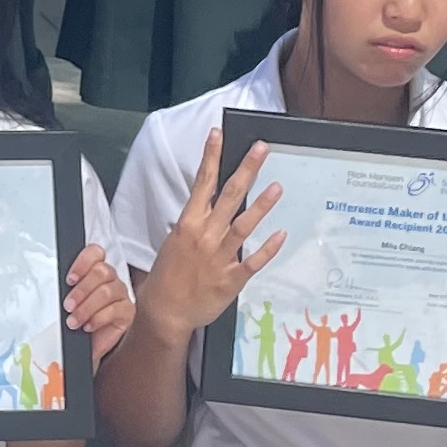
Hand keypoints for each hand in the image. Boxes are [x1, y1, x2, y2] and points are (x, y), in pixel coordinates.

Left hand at [65, 239, 140, 360]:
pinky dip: (97, 318)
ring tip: (74, 321)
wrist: (87, 344)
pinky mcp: (128, 311)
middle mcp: (111, 279)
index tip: (70, 279)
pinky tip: (88, 326)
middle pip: (101, 272)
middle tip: (68, 306)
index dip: (83, 262)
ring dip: (86, 307)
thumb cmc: (78, 319)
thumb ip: (70, 288)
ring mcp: (121, 294)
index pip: (95, 253)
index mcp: (96, 270)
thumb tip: (60, 286)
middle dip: (81, 290)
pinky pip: (114, 310)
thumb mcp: (70, 300)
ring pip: (106, 291)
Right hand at [142, 129, 284, 346]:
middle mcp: (205, 235)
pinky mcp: (231, 279)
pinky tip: (281, 235)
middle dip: (246, 170)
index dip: (211, 157)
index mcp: (188, 224)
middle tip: (260, 149)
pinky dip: (267, 248)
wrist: (165, 311)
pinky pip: (253, 261)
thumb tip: (206, 208)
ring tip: (277, 187)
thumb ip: (194, 224)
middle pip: (229, 196)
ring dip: (261, 205)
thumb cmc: (166, 276)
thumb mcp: (174, 242)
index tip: (217, 135)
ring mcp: (219, 257)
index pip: (202, 183)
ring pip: (243, 225)